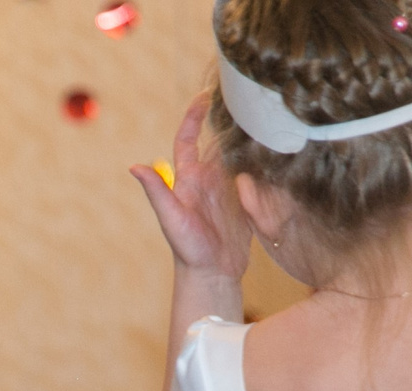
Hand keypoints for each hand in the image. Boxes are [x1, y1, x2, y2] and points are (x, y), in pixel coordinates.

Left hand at [133, 95, 252, 279]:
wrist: (211, 274)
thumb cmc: (186, 249)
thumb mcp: (171, 218)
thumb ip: (158, 191)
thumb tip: (134, 167)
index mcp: (189, 179)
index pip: (188, 140)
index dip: (194, 117)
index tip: (205, 96)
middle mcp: (208, 180)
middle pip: (217, 141)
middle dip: (228, 119)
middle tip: (244, 97)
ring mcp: (227, 190)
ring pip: (238, 155)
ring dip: (249, 138)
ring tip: (264, 117)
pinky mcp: (244, 203)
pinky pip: (254, 176)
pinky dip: (262, 163)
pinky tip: (277, 149)